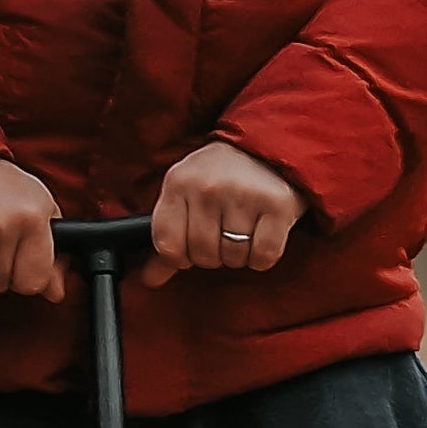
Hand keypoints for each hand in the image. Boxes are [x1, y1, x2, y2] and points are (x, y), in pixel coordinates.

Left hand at [134, 142, 305, 287]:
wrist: (263, 148)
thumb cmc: (218, 178)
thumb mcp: (184, 196)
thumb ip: (167, 238)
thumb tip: (150, 279)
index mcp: (179, 182)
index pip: (168, 245)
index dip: (180, 256)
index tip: (192, 246)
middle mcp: (208, 187)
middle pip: (203, 255)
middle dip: (213, 256)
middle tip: (223, 234)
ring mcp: (243, 195)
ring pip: (233, 258)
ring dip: (239, 255)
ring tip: (243, 231)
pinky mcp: (277, 206)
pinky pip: (263, 256)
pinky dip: (262, 257)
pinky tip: (261, 236)